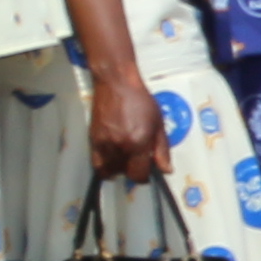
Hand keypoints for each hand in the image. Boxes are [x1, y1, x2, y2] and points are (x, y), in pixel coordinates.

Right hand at [86, 66, 168, 182]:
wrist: (117, 84)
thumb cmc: (142, 102)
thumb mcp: (158, 125)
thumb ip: (162, 150)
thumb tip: (166, 171)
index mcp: (138, 143)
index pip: (139, 174)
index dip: (144, 177)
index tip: (147, 171)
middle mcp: (120, 147)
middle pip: (124, 173)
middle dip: (132, 171)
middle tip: (137, 160)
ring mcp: (104, 144)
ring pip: (109, 170)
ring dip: (118, 169)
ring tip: (125, 158)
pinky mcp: (93, 139)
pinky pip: (96, 163)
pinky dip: (104, 166)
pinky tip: (112, 158)